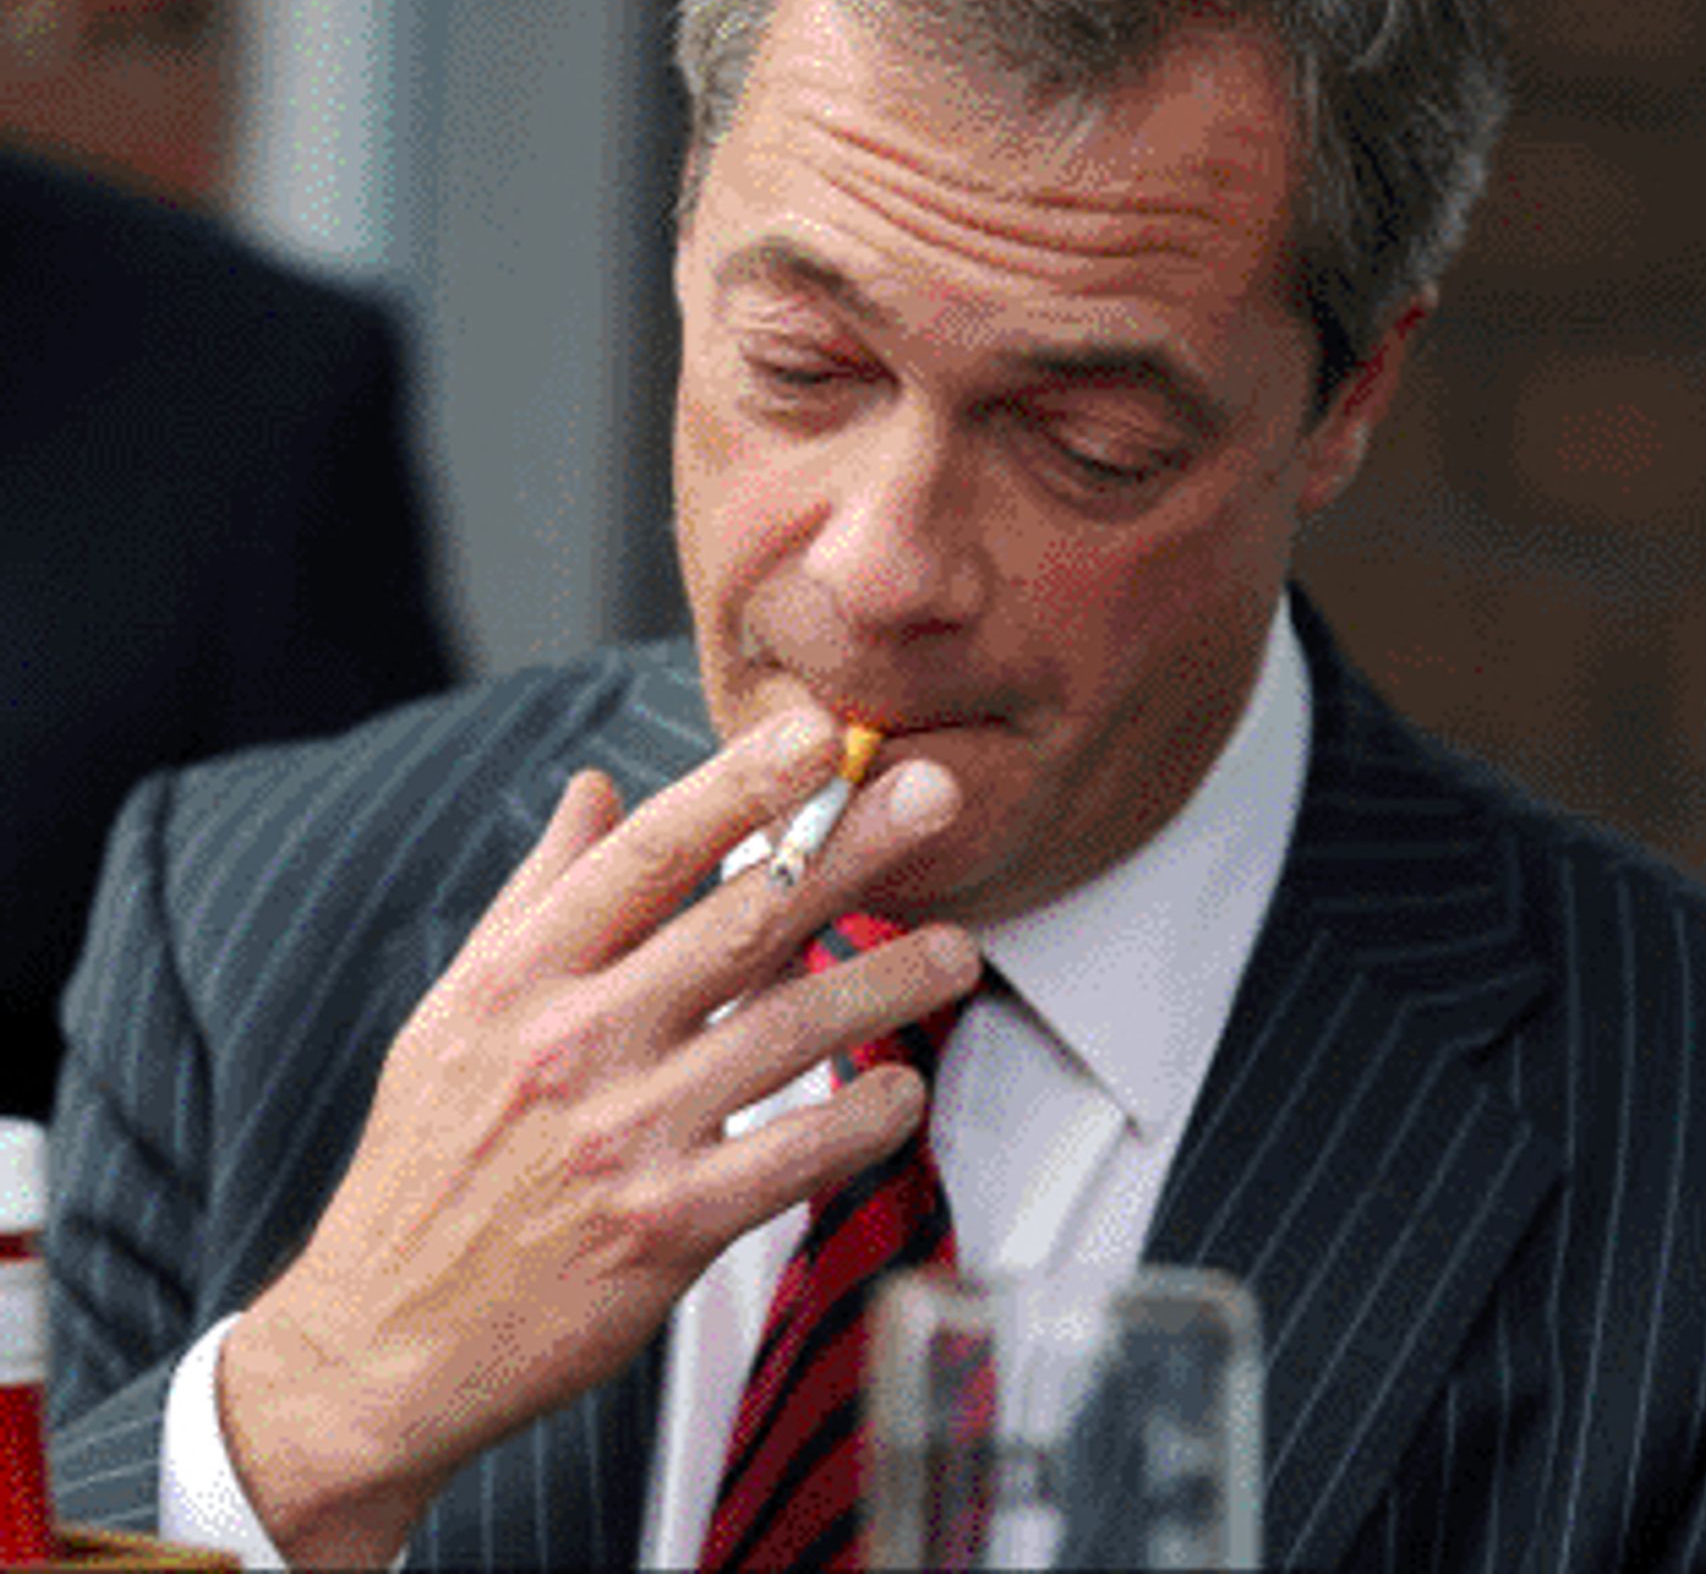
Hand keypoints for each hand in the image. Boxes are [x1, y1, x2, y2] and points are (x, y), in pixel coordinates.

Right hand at [216, 709, 972, 1566]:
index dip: (743, 784)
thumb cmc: (430, 1156)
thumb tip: (597, 789)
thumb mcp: (461, 1005)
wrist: (382, 1338)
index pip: (651, 852)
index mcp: (523, 972)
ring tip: (957, 952)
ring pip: (787, 1031)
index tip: (820, 734)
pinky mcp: (662, 1230)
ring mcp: (622, 1134)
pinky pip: (788, 1156)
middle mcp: (574, 1039)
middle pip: (742, 919)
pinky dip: (857, 1119)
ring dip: (886, 981)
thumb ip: (541, 890)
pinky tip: (903, 1091)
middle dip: (850, 850)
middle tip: (933, 798)